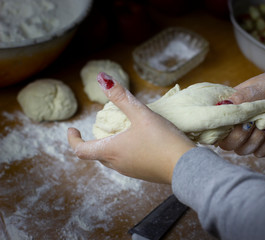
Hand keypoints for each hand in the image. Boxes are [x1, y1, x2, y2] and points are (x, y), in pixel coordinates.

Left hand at [67, 72, 194, 183]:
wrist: (186, 167)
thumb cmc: (162, 139)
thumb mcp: (141, 114)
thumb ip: (121, 97)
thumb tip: (102, 78)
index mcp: (111, 151)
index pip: (80, 150)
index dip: (73, 139)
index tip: (72, 129)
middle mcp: (117, 164)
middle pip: (97, 154)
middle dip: (94, 141)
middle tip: (102, 128)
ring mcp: (131, 171)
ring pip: (112, 159)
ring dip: (110, 147)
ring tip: (121, 133)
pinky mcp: (143, 174)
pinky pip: (126, 163)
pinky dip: (125, 152)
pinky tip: (140, 143)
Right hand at [218, 62, 264, 156]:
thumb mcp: (261, 86)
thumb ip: (242, 97)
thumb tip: (222, 106)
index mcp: (231, 108)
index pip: (215, 125)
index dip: (220, 129)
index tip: (234, 122)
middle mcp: (238, 123)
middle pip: (226, 144)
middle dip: (240, 136)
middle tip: (255, 122)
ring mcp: (252, 134)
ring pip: (242, 151)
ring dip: (256, 139)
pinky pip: (259, 153)